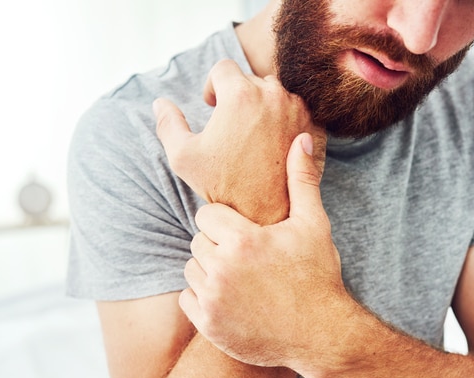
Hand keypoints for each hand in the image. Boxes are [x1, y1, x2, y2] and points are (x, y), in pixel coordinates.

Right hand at [154, 59, 326, 224]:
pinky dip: (285, 120)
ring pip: (276, 94)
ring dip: (263, 107)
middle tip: (232, 126)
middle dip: (239, 97)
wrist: (266, 214)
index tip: (213, 106)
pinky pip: (296, 111)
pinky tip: (273, 144)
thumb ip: (168, 125)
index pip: (224, 68)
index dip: (213, 85)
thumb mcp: (184, 158)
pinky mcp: (314, 126)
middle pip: (251, 79)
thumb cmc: (223, 187)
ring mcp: (298, 109)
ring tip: (252, 135)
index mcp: (241, 94)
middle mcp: (274, 94)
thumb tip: (159, 103)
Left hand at [179, 133, 348, 367]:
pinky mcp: (208, 325)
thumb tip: (299, 138)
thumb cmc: (318, 276)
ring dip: (209, 271)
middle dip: (218, 246)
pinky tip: (232, 300)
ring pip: (191, 269)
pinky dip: (204, 299)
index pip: (207, 215)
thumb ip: (301, 180)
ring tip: (241, 279)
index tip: (247, 235)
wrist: (322, 335)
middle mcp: (222, 268)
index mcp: (242, 239)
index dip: (226, 223)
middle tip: (247, 259)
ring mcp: (213, 299)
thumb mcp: (313, 225)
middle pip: (198, 241)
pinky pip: (187, 299)